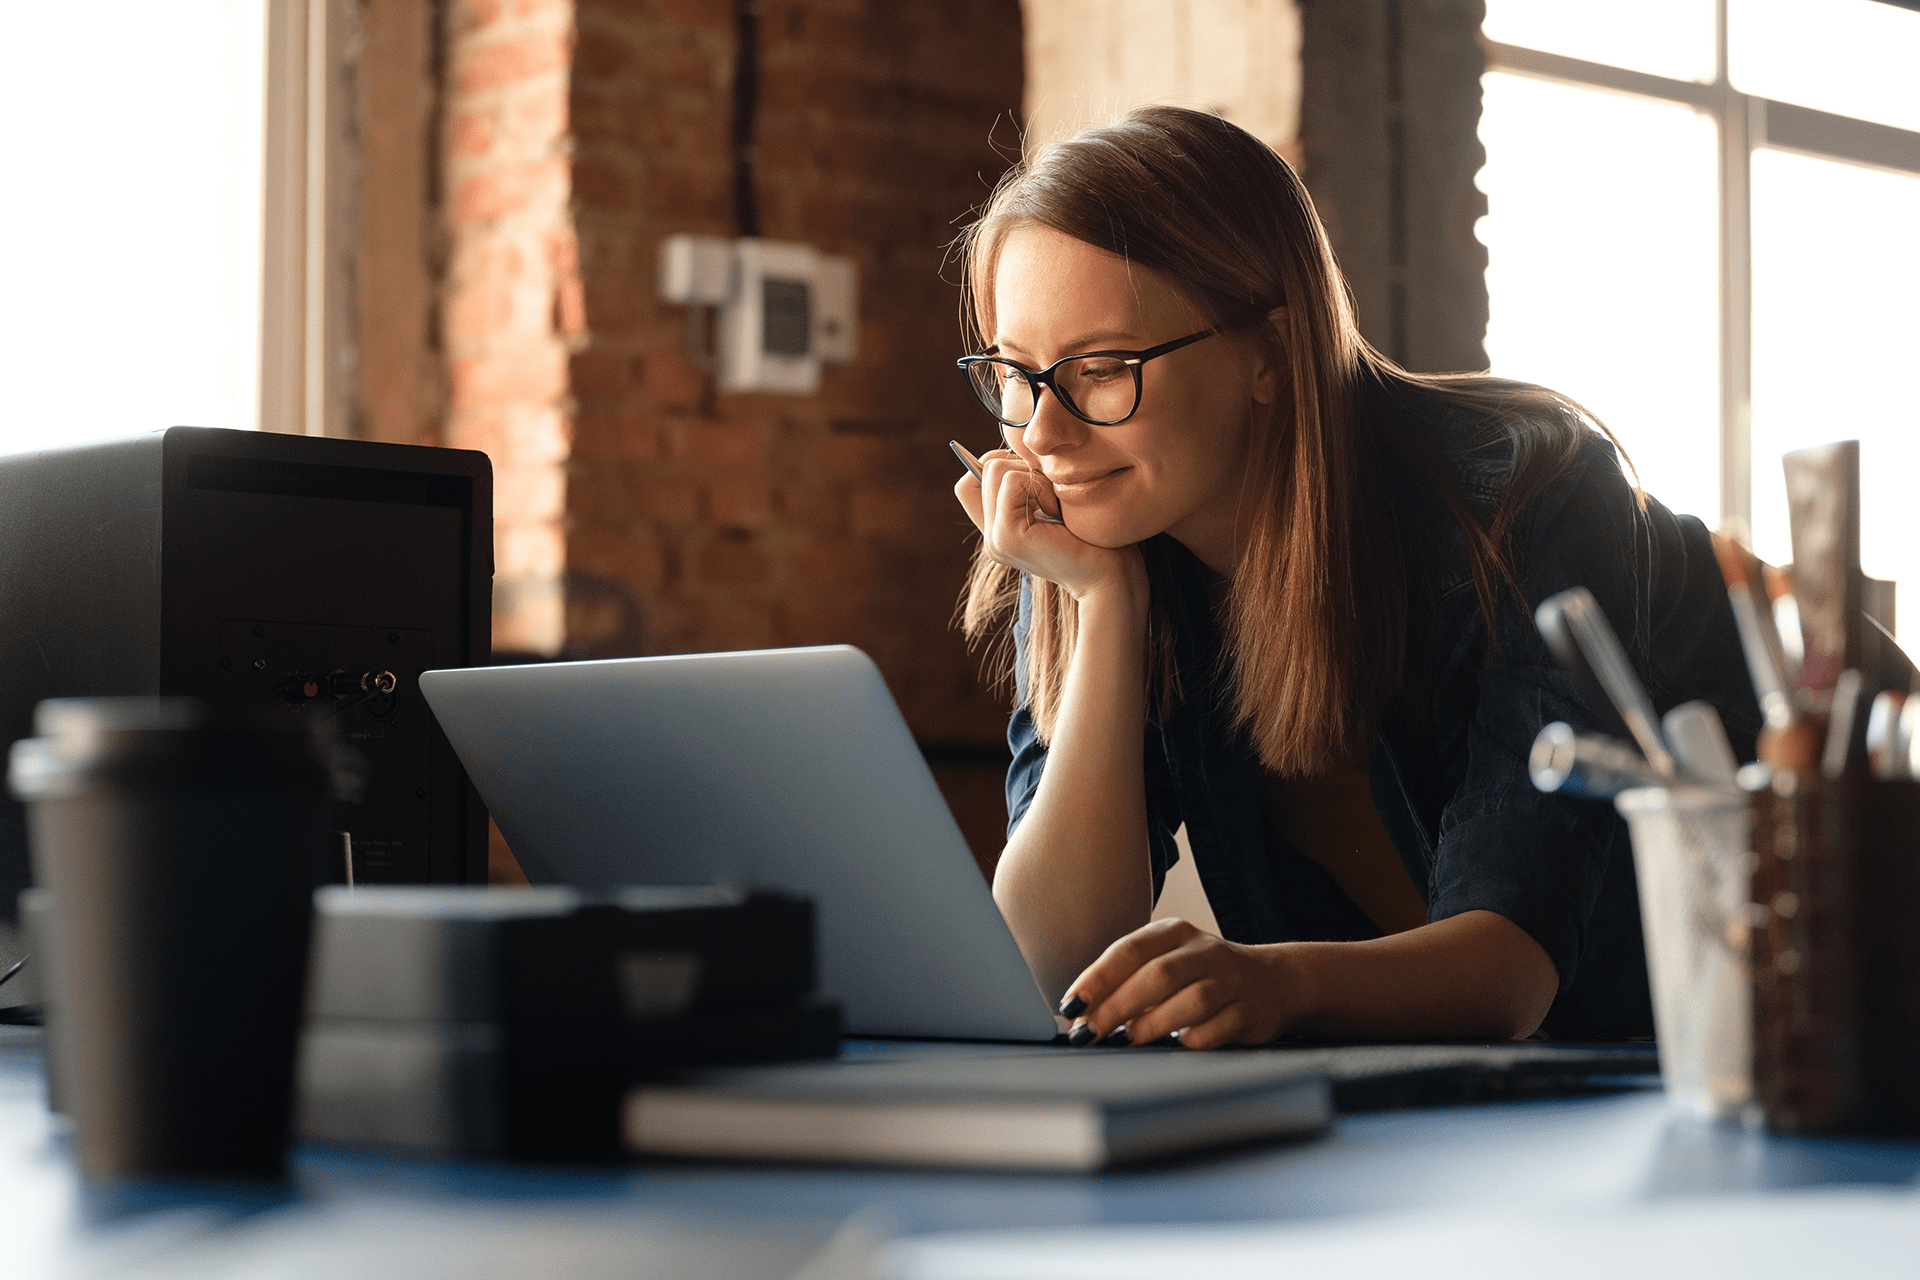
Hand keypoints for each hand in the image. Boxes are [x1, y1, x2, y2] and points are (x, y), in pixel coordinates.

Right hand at [953, 449, 1136, 601]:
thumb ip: (1030, 484)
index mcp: (1000, 532)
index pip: (970, 483)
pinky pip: (1012, 481)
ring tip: (1055, 506)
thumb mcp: (1056, 501)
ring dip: (1034, 477)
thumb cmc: (1096, 537)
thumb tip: (1017, 447)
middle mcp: (991, 537)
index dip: (1000, 465)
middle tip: (1051, 496)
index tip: (1036, 479)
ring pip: (995, 469)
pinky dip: (1040, 487)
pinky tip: (1057, 513)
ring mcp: (994, 539)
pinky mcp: (1006, 536)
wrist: (1110, 576)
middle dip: (1024, 467)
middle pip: (985, 466)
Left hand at [1059, 918, 1301, 1050]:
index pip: (1129, 950)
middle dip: (1117, 1006)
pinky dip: (1194, 1039)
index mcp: (1175, 933)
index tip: (1070, 1006)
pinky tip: (1176, 1046)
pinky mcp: (1251, 1011)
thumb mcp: (1168, 963)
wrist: (1275, 981)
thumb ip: (1129, 982)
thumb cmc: (1203, 976)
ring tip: (1126, 1041)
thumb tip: (1079, 1016)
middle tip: (1089, 1032)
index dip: (1097, 979)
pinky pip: (1219, 1027)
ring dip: (1153, 1023)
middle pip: (1156, 975)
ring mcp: (1231, 979)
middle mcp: (1204, 951)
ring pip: (1190, 1000)